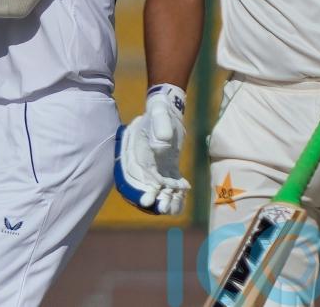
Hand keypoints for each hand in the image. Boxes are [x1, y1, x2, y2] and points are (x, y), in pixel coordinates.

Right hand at [114, 84, 189, 214]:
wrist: (165, 110)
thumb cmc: (159, 113)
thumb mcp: (160, 117)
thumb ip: (160, 128)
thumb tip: (162, 145)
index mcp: (137, 154)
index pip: (136, 176)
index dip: (140, 190)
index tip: (147, 201)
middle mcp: (144, 164)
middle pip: (147, 186)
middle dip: (155, 200)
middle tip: (164, 210)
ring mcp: (156, 167)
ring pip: (160, 188)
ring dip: (167, 198)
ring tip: (175, 208)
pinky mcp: (167, 167)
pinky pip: (170, 183)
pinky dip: (176, 191)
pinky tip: (183, 195)